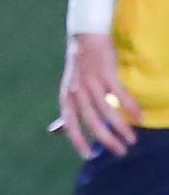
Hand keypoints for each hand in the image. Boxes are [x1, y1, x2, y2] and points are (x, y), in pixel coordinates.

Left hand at [58, 34, 140, 159]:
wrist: (85, 38)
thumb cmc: (79, 68)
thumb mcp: (68, 91)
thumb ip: (66, 112)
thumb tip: (54, 132)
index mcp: (66, 98)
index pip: (69, 124)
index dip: (77, 141)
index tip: (88, 156)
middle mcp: (77, 92)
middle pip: (91, 121)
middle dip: (106, 139)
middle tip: (120, 152)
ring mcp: (91, 82)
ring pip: (106, 111)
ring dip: (120, 128)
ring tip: (131, 139)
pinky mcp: (106, 73)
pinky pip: (119, 95)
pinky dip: (130, 107)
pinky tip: (139, 116)